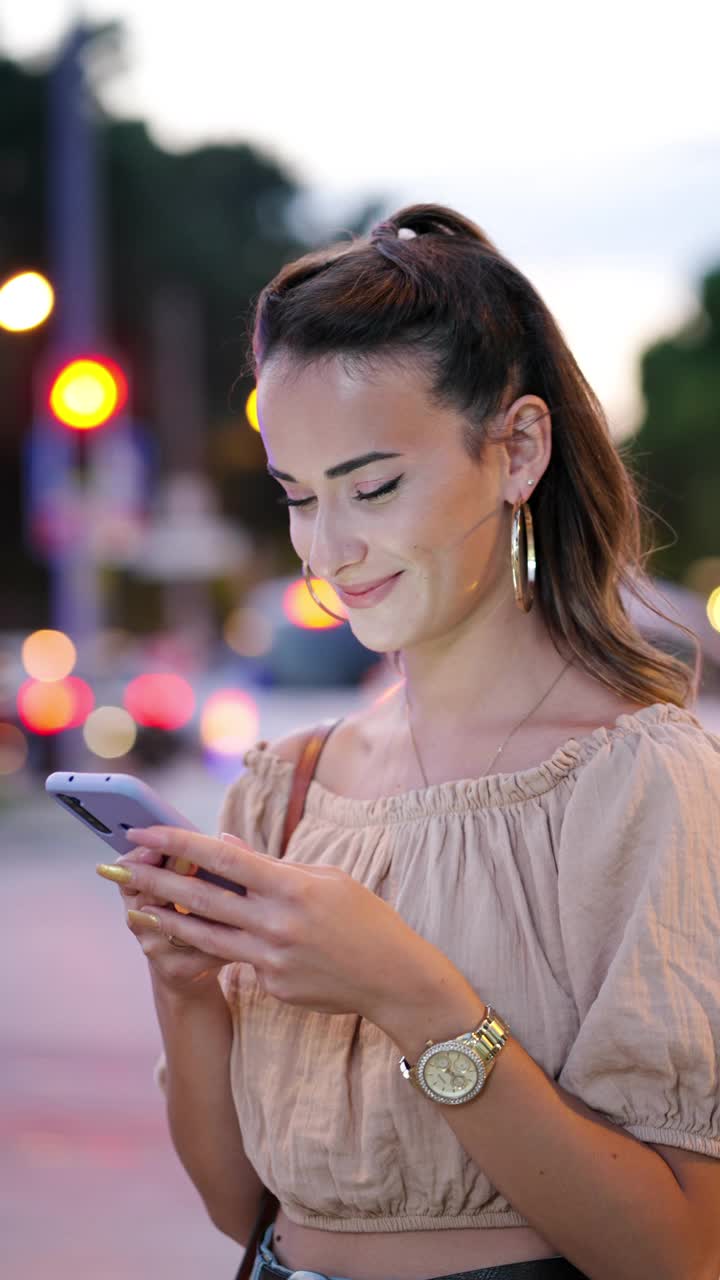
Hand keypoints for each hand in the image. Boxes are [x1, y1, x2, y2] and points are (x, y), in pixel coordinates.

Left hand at [98, 826, 462, 1028]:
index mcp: (291, 886)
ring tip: (136, 908)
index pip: (222, 857)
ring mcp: (272, 958)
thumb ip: (272, 866)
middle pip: (201, 897)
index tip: (145, 831)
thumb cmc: (364, 919)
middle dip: (155, 880)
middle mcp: (276, 922)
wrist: (393, 978)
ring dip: (166, 919)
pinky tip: (193, 939)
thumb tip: (228, 848)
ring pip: (204, 935)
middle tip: (120, 868)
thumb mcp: (326, 878)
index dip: (179, 843)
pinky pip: (236, 961)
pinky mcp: (272, 986)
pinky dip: (214, 947)